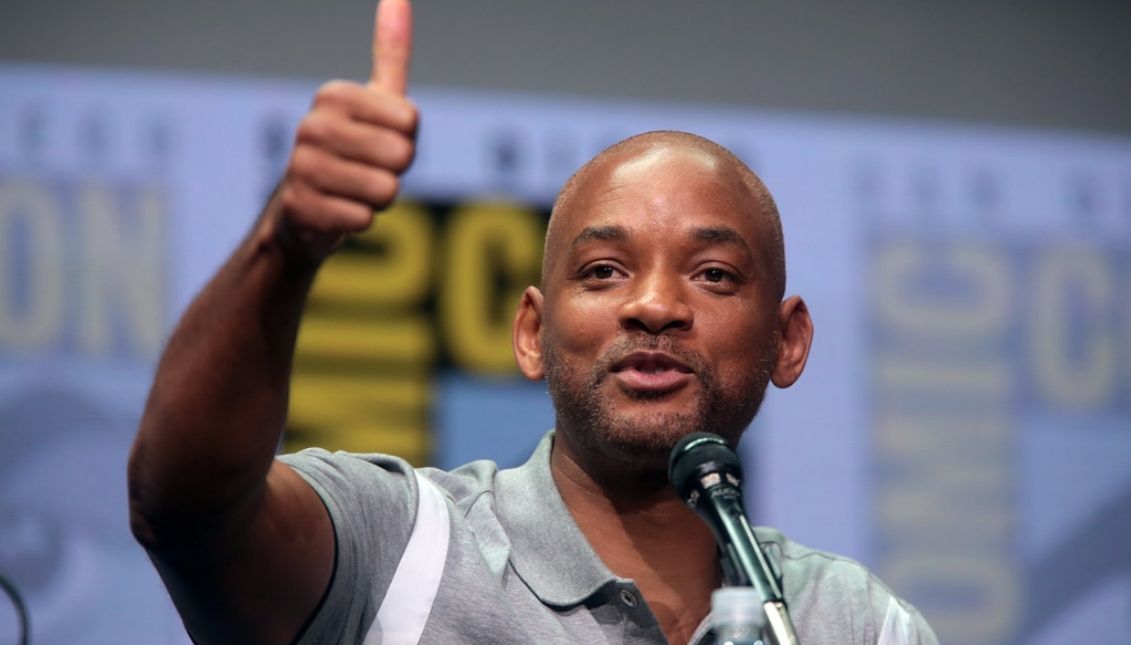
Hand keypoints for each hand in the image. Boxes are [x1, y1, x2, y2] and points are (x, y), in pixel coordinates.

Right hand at [273, 0, 415, 260]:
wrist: (305, 207)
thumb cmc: (354, 149)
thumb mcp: (375, 100)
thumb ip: (390, 52)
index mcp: (333, 95)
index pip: (411, 122)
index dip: (407, 140)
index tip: (380, 140)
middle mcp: (312, 126)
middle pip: (401, 156)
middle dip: (396, 171)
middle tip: (368, 169)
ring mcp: (302, 167)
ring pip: (385, 190)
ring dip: (379, 198)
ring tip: (354, 190)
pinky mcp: (301, 208)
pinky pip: (364, 218)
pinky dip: (361, 220)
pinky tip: (339, 211)